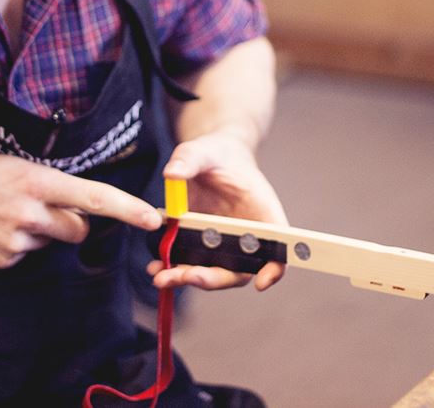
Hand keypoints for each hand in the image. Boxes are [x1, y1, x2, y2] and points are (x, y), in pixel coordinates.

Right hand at [0, 153, 161, 269]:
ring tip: (8, 215)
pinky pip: (27, 255)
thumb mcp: (9, 164)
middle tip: (44, 207)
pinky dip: (18, 244)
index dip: (126, 208)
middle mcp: (29, 212)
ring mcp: (16, 240)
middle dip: (72, 221)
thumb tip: (76, 196)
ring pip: (51, 242)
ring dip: (41, 231)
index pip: (92, 196)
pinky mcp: (3, 260)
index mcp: (34, 181)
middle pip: (78, 228)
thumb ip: (45, 180)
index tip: (151, 218)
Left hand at [147, 132, 287, 291]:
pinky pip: (191, 263)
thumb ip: (189, 159)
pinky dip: (175, 269)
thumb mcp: (203, 150)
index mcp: (262, 215)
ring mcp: (222, 244)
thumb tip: (171, 173)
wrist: (206, 157)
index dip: (274, 270)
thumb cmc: (216, 153)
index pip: (278, 249)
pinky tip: (156, 267)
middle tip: (189, 276)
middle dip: (213, 278)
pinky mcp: (200, 245)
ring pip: (212, 272)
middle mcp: (245, 237)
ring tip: (162, 277)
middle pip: (238, 270)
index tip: (261, 283)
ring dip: (188, 278)